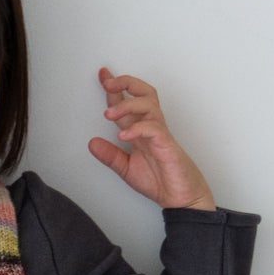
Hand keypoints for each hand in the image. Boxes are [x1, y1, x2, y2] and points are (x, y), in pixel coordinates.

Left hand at [87, 67, 216, 210]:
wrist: (181, 198)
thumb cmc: (161, 181)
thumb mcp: (126, 169)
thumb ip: (110, 156)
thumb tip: (92, 144)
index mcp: (141, 130)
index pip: (128, 102)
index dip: (115, 89)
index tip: (102, 76)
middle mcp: (151, 127)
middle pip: (143, 93)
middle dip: (125, 83)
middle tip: (108, 82)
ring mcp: (161, 134)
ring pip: (148, 105)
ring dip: (127, 105)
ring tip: (109, 114)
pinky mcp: (167, 145)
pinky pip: (153, 128)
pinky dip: (137, 129)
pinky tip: (124, 135)